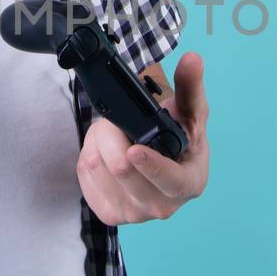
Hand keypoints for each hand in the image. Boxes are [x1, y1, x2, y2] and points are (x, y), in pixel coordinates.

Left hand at [76, 51, 209, 226]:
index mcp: (189, 184)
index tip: (134, 150)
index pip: (169, 181)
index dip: (150, 165)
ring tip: (115, 135)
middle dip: (113, 133)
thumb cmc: (180, 140)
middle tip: (118, 121)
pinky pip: (84, 175)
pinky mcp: (108, 214)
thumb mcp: (190, 113)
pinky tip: (105, 150)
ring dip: (98, 141)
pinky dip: (88, 153)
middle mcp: (162, 207)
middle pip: (122, 169)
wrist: (163, 164)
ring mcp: (134, 215)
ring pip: (97, 167)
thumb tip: (192, 60)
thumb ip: (191, 86)